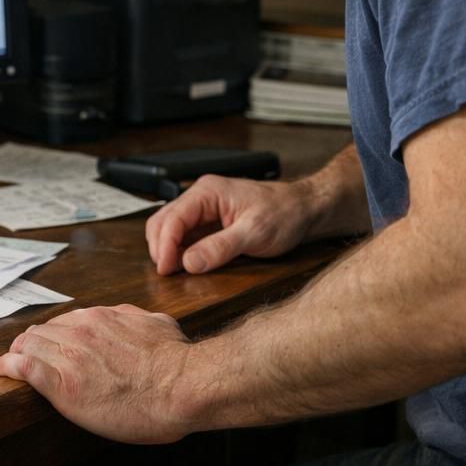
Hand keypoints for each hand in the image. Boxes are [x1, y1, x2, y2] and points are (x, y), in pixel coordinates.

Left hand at [0, 304, 195, 443]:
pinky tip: (5, 368)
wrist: (181, 386)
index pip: (65, 321)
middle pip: (42, 332)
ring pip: (30, 346)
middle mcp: (81, 332)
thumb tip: (129, 318)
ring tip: (11, 359)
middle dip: (32, 341)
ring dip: (19, 352)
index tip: (50, 340)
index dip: (54, 332)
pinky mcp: (63, 386)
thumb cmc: (176, 361)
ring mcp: (70, 358)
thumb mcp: (157, 323)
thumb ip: (135, 318)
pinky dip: (12, 366)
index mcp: (101, 318)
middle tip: (25, 350)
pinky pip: (26, 369)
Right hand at [145, 174, 313, 274]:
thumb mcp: (255, 233)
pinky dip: (180, 250)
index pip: (172, 218)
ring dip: (168, 249)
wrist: (304, 208)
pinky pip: (185, 234)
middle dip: (160, 247)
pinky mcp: (209, 220)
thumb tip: (189, 263)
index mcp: (207, 192)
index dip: (164, 246)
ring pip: (170, 227)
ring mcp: (204, 208)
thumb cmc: (284, 213)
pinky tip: (187, 264)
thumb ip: (220, 247)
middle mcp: (201, 196)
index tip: (165, 270)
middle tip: (167, 274)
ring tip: (175, 271)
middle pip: (163, 221)